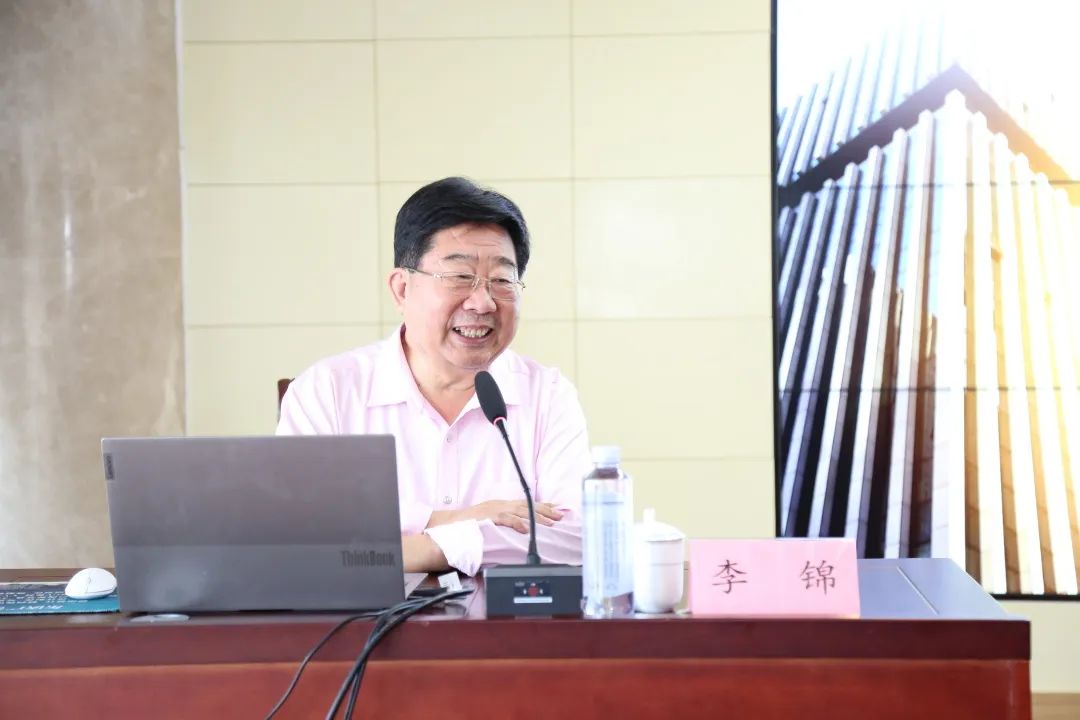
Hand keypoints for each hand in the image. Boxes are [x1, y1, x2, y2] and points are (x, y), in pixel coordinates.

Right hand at [428, 500, 564, 533]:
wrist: (450, 524)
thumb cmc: (469, 524)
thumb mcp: (490, 519)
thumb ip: (504, 521)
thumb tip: (520, 528)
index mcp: (501, 505)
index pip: (525, 504)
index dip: (542, 506)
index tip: (556, 509)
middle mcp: (500, 504)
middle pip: (527, 505)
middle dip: (545, 511)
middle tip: (560, 516)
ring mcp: (494, 510)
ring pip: (520, 512)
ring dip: (537, 517)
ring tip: (550, 523)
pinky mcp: (488, 517)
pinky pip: (505, 519)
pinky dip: (517, 523)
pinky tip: (527, 528)